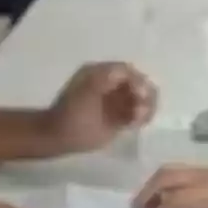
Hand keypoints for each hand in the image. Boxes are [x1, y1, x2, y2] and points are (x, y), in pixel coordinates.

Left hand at [43, 62, 157, 153]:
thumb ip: (105, 78)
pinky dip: (143, 117)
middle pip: (139, 83)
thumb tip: (127, 71)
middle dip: (145, 94)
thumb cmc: (71, 113)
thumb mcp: (86, 91)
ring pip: (143, 99)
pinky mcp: (121, 117)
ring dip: (146, 106)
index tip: (139, 93)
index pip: (127, 71)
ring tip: (138, 119)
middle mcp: (112, 84)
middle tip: (140, 109)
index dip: (137, 80)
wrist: (60, 136)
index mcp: (101, 73)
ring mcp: (117, 101)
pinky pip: (140, 113)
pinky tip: (137, 124)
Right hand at [130, 165, 207, 207]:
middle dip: (147, 193)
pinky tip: (161, 195)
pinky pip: (179, 171)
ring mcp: (206, 170)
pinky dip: (163, 181)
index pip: (176, 198)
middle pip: (167, 177)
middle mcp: (204, 175)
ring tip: (142, 204)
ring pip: (171, 171)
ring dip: (152, 185)